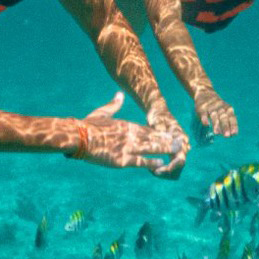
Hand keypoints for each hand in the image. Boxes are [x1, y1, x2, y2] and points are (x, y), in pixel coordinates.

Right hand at [71, 93, 187, 176]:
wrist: (78, 137)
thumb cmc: (87, 125)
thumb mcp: (102, 112)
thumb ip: (114, 104)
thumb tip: (120, 94)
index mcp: (125, 125)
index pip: (146, 129)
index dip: (159, 132)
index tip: (169, 133)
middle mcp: (130, 135)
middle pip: (152, 137)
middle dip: (166, 139)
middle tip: (180, 141)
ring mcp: (127, 147)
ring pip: (150, 148)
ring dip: (164, 148)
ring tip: (176, 150)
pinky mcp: (121, 160)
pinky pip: (140, 161)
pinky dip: (151, 162)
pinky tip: (161, 163)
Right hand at [192, 89, 237, 139]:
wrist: (205, 93)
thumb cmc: (218, 107)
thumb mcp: (225, 112)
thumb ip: (228, 122)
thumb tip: (231, 135)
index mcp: (228, 109)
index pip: (232, 117)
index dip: (233, 125)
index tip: (234, 133)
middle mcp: (220, 107)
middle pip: (223, 117)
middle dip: (225, 126)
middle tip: (227, 135)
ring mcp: (210, 107)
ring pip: (214, 116)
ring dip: (215, 124)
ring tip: (217, 133)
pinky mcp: (202, 108)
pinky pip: (203, 113)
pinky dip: (204, 118)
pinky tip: (206, 124)